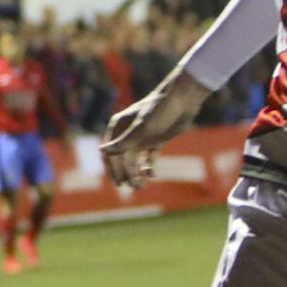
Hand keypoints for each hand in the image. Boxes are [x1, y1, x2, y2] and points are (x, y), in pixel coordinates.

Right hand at [100, 71, 209, 187]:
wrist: (183, 100)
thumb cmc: (160, 110)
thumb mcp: (142, 127)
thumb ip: (124, 142)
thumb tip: (103, 151)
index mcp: (119, 127)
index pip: (110, 152)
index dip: (113, 168)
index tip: (120, 182)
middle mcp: (127, 133)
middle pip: (121, 159)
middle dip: (126, 174)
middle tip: (134, 186)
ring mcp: (141, 137)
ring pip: (133, 161)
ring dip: (136, 174)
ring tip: (141, 186)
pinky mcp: (154, 141)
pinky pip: (147, 158)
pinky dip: (148, 167)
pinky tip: (152, 174)